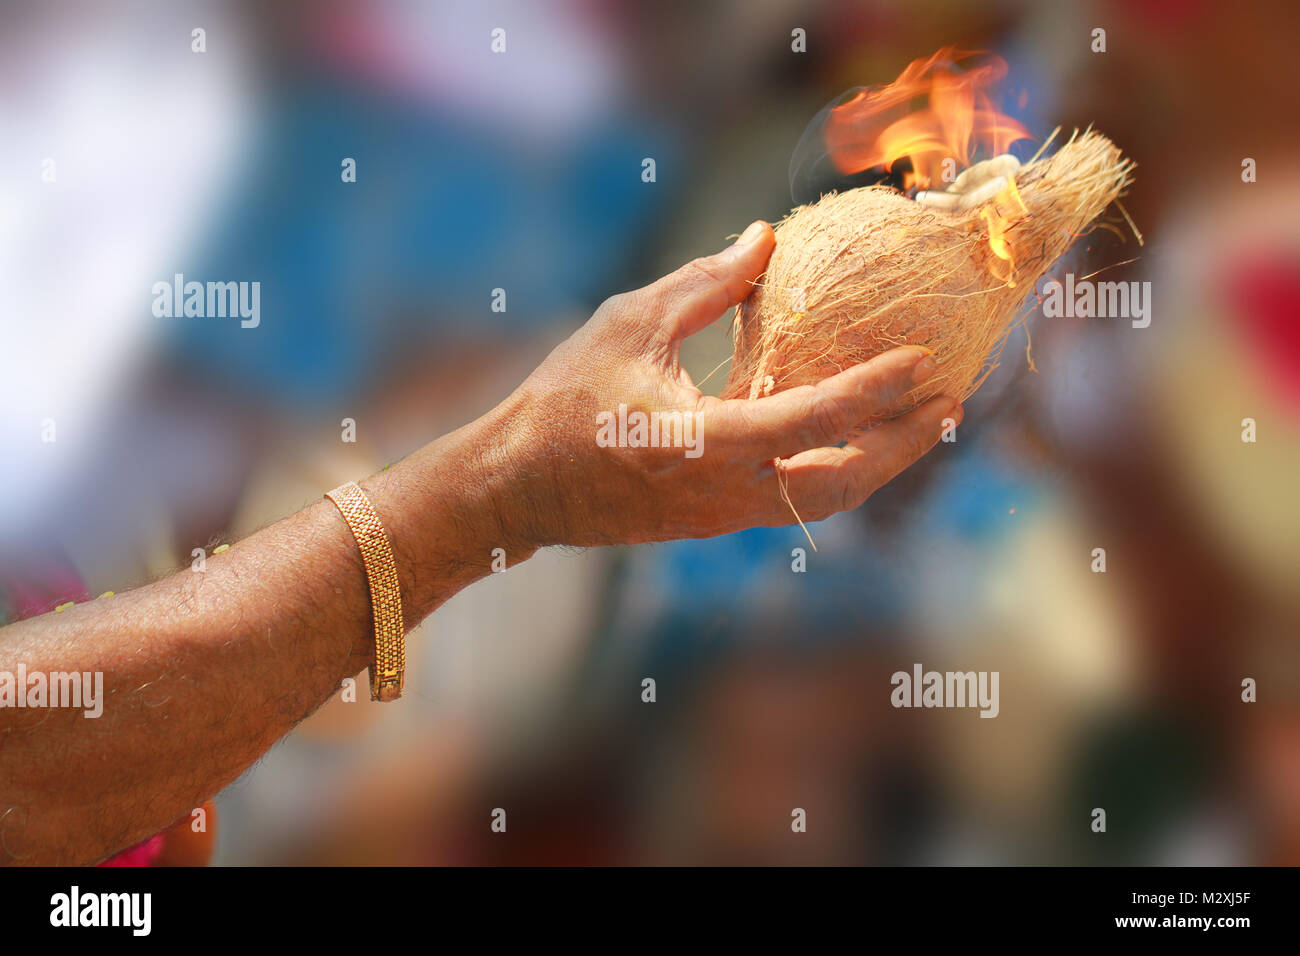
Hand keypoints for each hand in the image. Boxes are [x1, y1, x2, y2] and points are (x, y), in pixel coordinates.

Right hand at [474, 220, 962, 548]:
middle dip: (902, 447)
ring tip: (915, 421)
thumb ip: (706, 285)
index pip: (812, 420)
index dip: (874, 391)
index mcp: (705, 443)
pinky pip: (790, 499)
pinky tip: (847, 433)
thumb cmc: (562, 400)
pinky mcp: (711, 521)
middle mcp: (724, 493)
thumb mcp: (629, 324)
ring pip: (821, 501)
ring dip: (874, 461)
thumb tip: (764, 239)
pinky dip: (831, 466)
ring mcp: (720, 517)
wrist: (515, 488)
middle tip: (949, 403)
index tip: (923, 361)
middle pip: (840, 485)